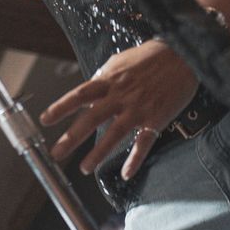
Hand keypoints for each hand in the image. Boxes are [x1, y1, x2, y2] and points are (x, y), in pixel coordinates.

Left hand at [40, 40, 198, 181]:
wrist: (183, 55)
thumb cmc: (151, 57)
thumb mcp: (121, 61)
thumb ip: (103, 76)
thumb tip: (87, 90)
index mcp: (110, 80)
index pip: (80, 95)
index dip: (61, 107)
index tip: (45, 120)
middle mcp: (121, 95)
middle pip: (91, 118)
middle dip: (72, 138)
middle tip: (56, 153)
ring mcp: (139, 108)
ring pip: (115, 134)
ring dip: (98, 153)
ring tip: (85, 168)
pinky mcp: (157, 118)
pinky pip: (144, 143)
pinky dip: (135, 159)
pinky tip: (126, 173)